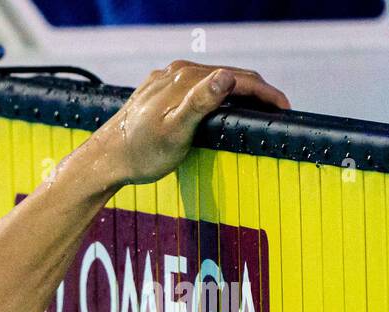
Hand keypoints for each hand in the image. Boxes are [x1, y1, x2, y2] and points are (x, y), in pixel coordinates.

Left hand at [88, 60, 289, 187]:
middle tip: (276, 111)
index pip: (238, 79)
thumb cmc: (140, 154)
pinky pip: (193, 87)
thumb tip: (226, 77)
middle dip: (256, 91)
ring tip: (254, 109)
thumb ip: (201, 103)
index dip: (266, 93)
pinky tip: (217, 107)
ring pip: (211, 80)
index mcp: (185, 79)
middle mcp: (175, 73)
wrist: (104, 161)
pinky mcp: (156, 90)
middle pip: (227, 76)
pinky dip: (212, 95)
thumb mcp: (176, 133)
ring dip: (235, 92)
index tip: (284, 108)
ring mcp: (165, 80)